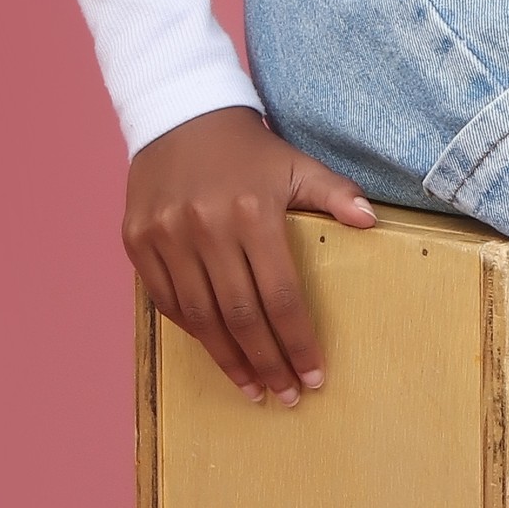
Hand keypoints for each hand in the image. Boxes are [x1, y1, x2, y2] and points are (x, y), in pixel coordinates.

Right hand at [123, 107, 376, 403]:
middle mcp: (205, 227)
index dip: (298, 342)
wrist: (179, 113)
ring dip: (228, 359)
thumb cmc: (247, 148)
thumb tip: (372, 222)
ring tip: (254, 388)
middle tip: (287, 394)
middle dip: (267, 364)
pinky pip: (166, 300)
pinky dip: (191, 330)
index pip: (281, 296)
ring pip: (200, 317)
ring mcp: (166, 236)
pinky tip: (216, 350)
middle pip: (241, 316)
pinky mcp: (136, 240)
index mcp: (252, 212)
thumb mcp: (296, 162)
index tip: (314, 375)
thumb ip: (335, 194)